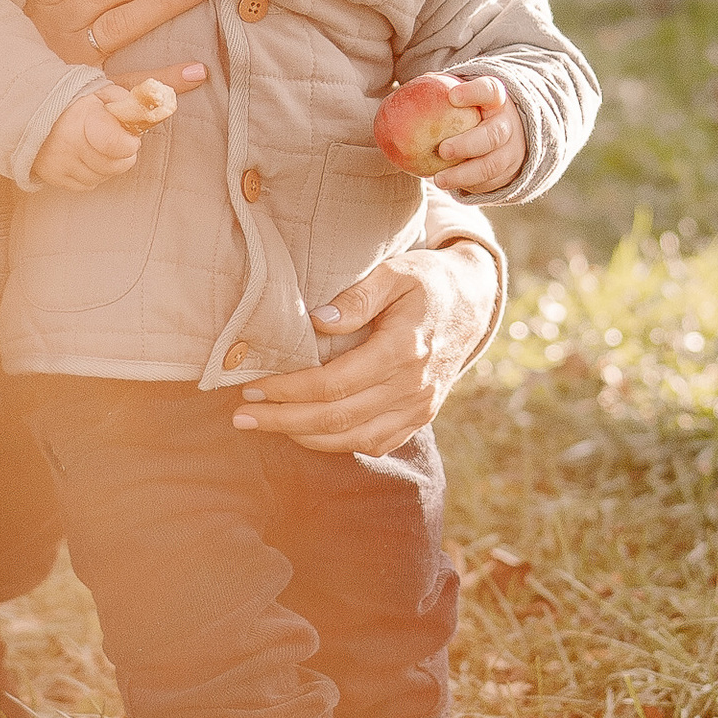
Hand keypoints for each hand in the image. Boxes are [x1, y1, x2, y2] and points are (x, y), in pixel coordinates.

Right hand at [30, 0, 211, 95]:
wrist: (15, 95)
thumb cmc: (45, 38)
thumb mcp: (51, 3)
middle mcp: (58, 26)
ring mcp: (73, 61)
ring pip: (119, 26)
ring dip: (162, 4)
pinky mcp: (89, 96)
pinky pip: (130, 86)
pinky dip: (164, 79)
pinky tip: (197, 70)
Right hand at [33, 76, 173, 189]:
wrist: (30, 110)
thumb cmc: (73, 99)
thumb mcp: (101, 91)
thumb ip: (128, 100)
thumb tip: (160, 103)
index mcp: (83, 119)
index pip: (116, 144)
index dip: (128, 144)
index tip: (129, 138)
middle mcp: (69, 145)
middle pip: (115, 165)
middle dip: (123, 154)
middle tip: (119, 141)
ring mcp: (60, 164)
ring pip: (102, 177)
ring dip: (108, 164)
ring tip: (100, 145)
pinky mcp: (54, 177)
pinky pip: (87, 184)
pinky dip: (93, 173)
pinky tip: (88, 156)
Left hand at [231, 240, 502, 455]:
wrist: (475, 305)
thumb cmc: (428, 282)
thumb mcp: (396, 272)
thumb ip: (358, 296)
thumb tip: (318, 322)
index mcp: (403, 350)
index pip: (334, 384)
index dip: (290, 391)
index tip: (253, 388)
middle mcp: (412, 386)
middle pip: (338, 418)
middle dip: (284, 421)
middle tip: (242, 417)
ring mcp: (419, 406)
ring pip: (356, 438)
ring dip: (306, 437)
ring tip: (267, 426)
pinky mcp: (421, 416)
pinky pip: (377, 443)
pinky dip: (340, 445)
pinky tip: (309, 434)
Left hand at [424, 72, 525, 195]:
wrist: (506, 133)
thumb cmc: (471, 111)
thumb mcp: (461, 97)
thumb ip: (437, 91)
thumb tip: (402, 93)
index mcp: (495, 99)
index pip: (489, 91)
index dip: (474, 93)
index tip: (452, 96)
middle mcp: (507, 125)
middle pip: (493, 135)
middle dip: (468, 143)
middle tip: (442, 149)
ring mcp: (509, 151)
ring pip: (491, 165)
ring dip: (464, 174)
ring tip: (439, 179)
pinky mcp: (506, 173)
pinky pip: (488, 182)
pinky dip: (468, 185)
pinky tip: (447, 184)